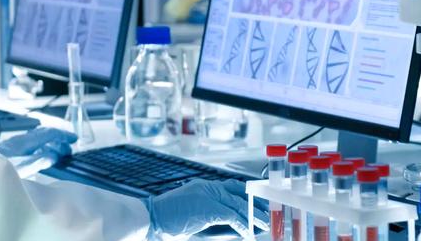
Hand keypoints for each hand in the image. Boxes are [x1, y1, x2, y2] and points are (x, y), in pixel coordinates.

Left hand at [0, 127, 75, 160]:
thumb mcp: (20, 168)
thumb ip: (39, 161)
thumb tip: (54, 154)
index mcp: (23, 143)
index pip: (48, 133)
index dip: (62, 135)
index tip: (74, 139)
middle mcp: (18, 141)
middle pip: (42, 134)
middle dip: (57, 138)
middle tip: (68, 146)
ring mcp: (12, 146)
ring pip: (35, 139)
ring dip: (48, 143)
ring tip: (57, 150)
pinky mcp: (6, 153)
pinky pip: (28, 146)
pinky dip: (39, 148)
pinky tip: (38, 155)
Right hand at [145, 179, 268, 239]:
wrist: (151, 219)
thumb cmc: (168, 221)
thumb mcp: (194, 218)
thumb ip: (214, 220)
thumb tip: (237, 230)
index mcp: (204, 186)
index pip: (232, 186)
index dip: (248, 195)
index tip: (260, 203)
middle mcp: (208, 186)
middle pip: (240, 192)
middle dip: (256, 203)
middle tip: (269, 212)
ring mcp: (208, 194)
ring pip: (239, 205)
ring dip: (254, 217)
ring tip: (265, 226)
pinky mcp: (209, 207)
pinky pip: (233, 216)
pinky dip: (243, 226)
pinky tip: (249, 234)